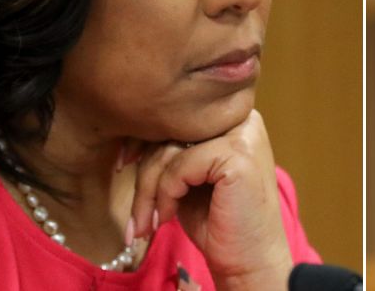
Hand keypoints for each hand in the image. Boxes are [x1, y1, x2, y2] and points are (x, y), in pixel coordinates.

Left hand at [129, 110, 292, 289]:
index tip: (123, 165)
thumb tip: (128, 134)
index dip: (144, 138)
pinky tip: (168, 217)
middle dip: (144, 173)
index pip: (176, 114)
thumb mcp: (189, 177)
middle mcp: (241, 116)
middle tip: (135, 214)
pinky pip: (179, 165)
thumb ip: (171, 149)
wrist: (250, 260)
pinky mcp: (238, 155)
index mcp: (232, 115)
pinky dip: (165, 194)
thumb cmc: (217, 220)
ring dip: (148, 191)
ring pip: (170, 149)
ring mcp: (243, 134)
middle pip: (170, 130)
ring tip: (146, 222)